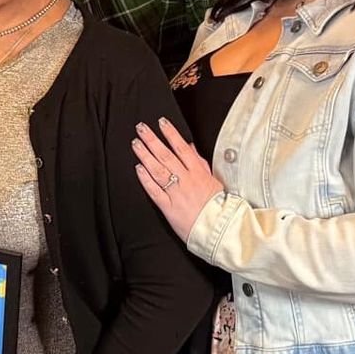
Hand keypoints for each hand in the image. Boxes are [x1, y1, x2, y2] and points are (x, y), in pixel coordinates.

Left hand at [133, 118, 224, 240]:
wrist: (218, 230)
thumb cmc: (217, 207)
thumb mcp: (213, 181)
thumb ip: (200, 163)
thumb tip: (190, 147)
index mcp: (199, 173)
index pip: (182, 148)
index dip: (171, 134)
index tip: (161, 123)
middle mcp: (186, 181)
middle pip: (166, 156)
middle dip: (152, 140)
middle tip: (141, 129)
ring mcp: (176, 193)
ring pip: (158, 171)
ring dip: (145, 156)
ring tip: (136, 144)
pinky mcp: (169, 208)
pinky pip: (154, 191)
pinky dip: (146, 179)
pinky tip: (138, 169)